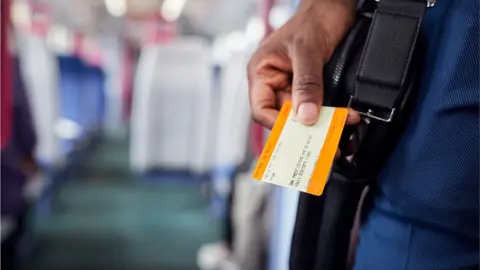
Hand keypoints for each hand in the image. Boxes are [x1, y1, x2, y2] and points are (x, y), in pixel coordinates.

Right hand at [248, 0, 359, 128]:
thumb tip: (306, 116)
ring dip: (322, 124)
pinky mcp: (312, 88)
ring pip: (304, 115)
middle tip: (325, 141)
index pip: (261, 109)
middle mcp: (275, 82)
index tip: (298, 134)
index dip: (277, 125)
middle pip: (285, 117)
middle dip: (305, 129)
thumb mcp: (307, 50)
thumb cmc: (314, 18)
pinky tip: (344, 119)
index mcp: (262, 72)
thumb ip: (306, 83)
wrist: (336, 7)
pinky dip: (331, 115)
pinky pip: (318, 107)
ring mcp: (294, 86)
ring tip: (340, 131)